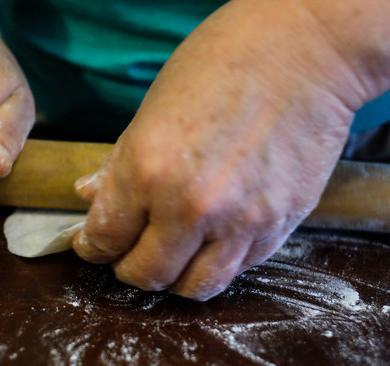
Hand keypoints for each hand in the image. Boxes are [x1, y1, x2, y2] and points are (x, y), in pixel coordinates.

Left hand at [72, 0, 372, 299]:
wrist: (304, 52)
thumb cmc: (219, 66)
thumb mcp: (150, 111)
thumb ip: (117, 165)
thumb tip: (87, 196)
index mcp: (146, 171)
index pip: (105, 239)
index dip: (91, 247)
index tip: (92, 245)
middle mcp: (190, 207)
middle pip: (146, 275)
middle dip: (127, 269)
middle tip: (126, 254)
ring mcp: (239, 222)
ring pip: (194, 287)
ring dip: (173, 279)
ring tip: (169, 257)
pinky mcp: (279, 226)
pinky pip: (238, 268)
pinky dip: (217, 262)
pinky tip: (211, 239)